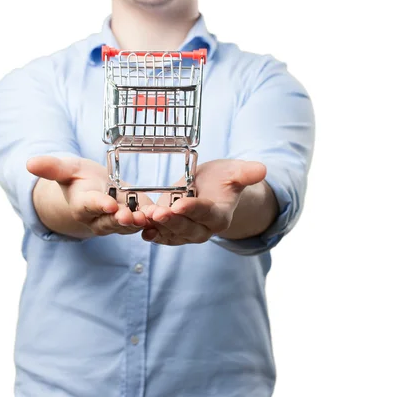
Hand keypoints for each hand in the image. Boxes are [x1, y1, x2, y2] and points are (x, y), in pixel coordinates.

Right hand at [27, 155, 154, 236]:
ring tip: (151, 217)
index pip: (90, 206)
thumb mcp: (65, 169)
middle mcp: (99, 217)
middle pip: (110, 221)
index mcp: (82, 204)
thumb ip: (52, 168)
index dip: (99, 206)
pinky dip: (153, 220)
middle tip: (132, 216)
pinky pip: (142, 222)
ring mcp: (116, 221)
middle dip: (121, 219)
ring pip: (128, 225)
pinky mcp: (132, 218)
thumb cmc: (75, 179)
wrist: (88, 192)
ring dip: (140, 222)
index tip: (108, 204)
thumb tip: (29, 163)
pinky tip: (163, 215)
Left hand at [140, 159, 266, 245]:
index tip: (180, 204)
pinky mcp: (173, 230)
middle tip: (158, 213)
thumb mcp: (234, 172)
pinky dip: (153, 234)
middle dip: (172, 221)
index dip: (193, 209)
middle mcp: (204, 228)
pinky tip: (142, 229)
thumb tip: (262, 169)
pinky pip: (163, 235)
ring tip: (146, 217)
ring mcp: (187, 231)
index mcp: (220, 215)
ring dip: (158, 227)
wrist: (212, 188)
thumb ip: (245, 173)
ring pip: (173, 233)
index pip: (206, 213)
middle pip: (188, 228)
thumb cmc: (224, 179)